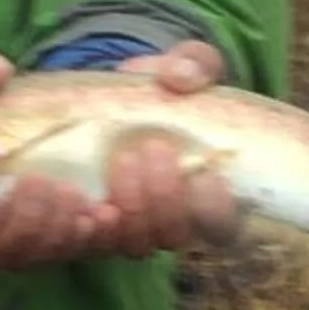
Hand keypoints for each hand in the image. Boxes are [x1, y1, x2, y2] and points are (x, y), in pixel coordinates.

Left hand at [105, 41, 238, 253]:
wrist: (119, 99)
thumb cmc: (168, 89)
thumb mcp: (188, 67)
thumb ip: (195, 65)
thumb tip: (180, 77)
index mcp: (213, 194)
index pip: (225, 227)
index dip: (216, 210)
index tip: (208, 175)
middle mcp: (177, 221)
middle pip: (176, 237)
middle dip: (165, 199)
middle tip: (153, 148)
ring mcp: (136, 228)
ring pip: (136, 244)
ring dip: (130, 207)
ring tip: (122, 159)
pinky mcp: (100, 226)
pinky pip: (94, 242)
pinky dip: (90, 223)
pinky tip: (83, 193)